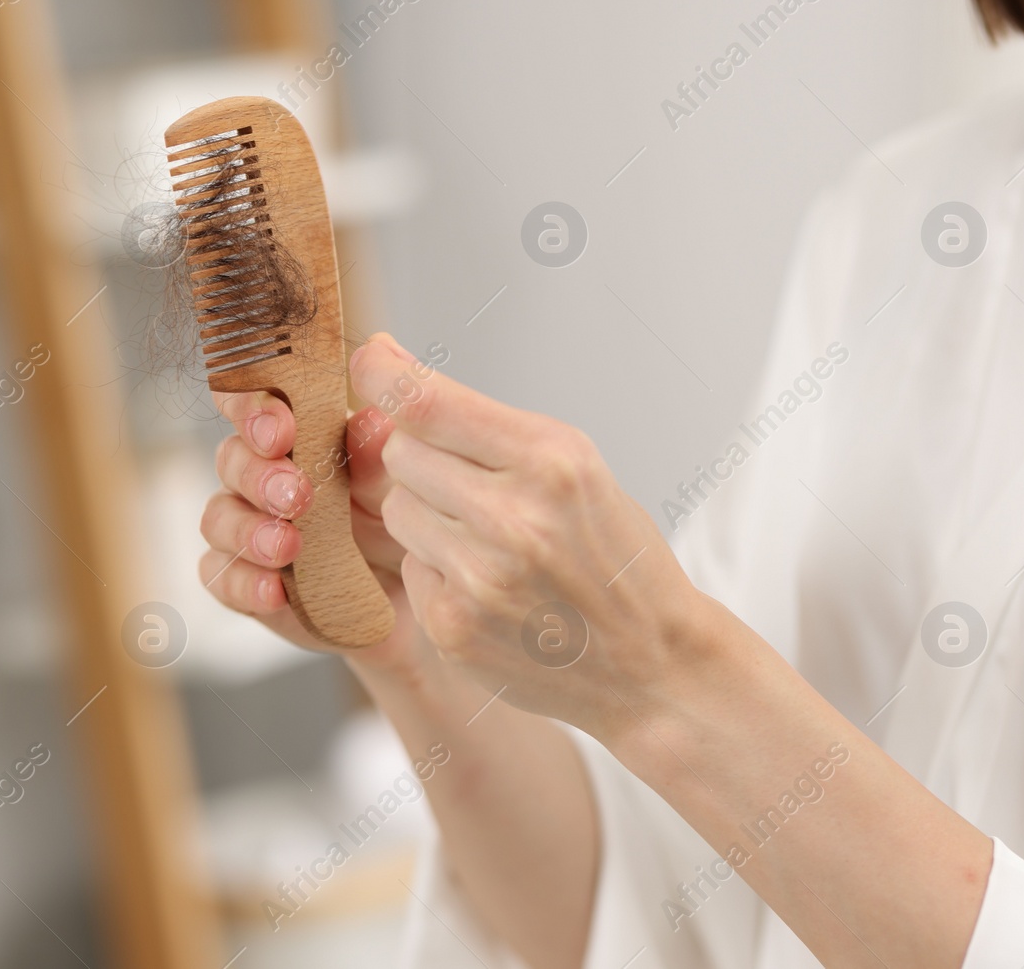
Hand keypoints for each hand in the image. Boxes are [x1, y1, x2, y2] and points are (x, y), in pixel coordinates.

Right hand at [197, 389, 437, 675]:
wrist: (409, 594)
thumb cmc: (400, 520)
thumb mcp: (401, 488)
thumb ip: (379, 457)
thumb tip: (369, 422)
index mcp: (296, 432)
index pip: (252, 400)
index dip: (252, 407)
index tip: (281, 430)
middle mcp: (261, 474)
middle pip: (231, 458)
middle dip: (257, 474)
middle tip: (296, 495)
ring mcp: (246, 528)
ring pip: (217, 517)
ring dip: (248, 529)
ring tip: (288, 546)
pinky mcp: (244, 581)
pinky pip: (222, 578)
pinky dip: (244, 583)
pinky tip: (274, 590)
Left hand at [347, 333, 725, 735]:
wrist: (652, 663)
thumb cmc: (612, 554)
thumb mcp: (575, 466)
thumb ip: (483, 423)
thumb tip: (387, 367)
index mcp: (552, 462)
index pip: (428, 402)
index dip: (383, 374)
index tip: (370, 360)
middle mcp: (513, 518)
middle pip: (401, 452)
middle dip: (423, 458)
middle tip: (473, 484)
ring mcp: (479, 578)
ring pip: (396, 509)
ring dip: (426, 515)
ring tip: (486, 540)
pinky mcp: (452, 626)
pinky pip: (408, 566)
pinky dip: (436, 569)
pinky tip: (486, 587)